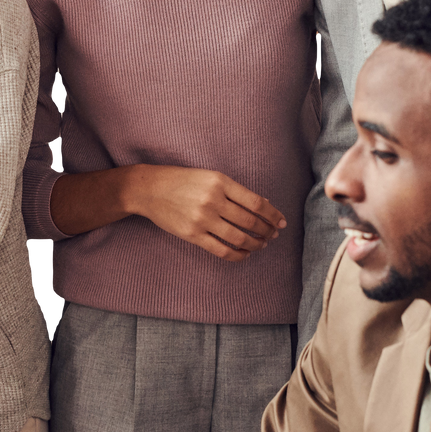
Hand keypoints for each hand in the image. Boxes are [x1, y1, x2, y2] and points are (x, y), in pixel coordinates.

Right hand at [126, 165, 284, 261]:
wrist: (149, 189)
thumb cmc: (181, 181)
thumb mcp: (209, 177)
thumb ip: (234, 191)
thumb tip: (263, 205)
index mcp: (220, 182)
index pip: (256, 202)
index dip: (273, 214)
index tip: (281, 221)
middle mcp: (213, 200)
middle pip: (250, 222)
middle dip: (267, 230)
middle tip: (274, 234)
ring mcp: (202, 219)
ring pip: (239, 238)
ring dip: (256, 243)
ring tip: (262, 244)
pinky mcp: (192, 234)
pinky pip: (221, 250)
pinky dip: (238, 254)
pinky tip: (244, 253)